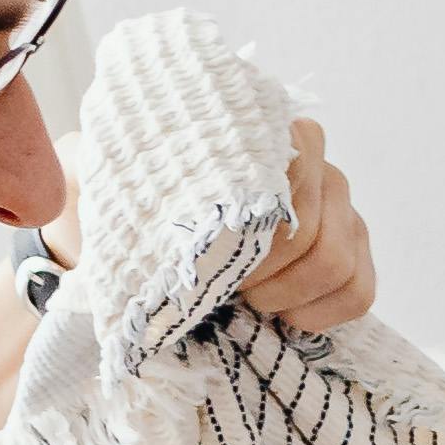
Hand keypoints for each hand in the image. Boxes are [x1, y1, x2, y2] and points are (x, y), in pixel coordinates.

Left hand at [30, 113, 373, 334]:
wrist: (144, 238)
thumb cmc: (126, 206)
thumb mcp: (98, 175)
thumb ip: (90, 157)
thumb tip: (82, 154)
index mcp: (256, 128)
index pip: (281, 180)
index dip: (248, 237)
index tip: (209, 260)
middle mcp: (312, 157)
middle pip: (312, 231)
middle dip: (262, 275)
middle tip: (222, 290)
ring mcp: (341, 203)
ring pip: (338, 262)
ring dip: (288, 296)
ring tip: (249, 301)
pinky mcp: (355, 246)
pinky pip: (361, 288)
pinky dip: (322, 314)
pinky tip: (285, 316)